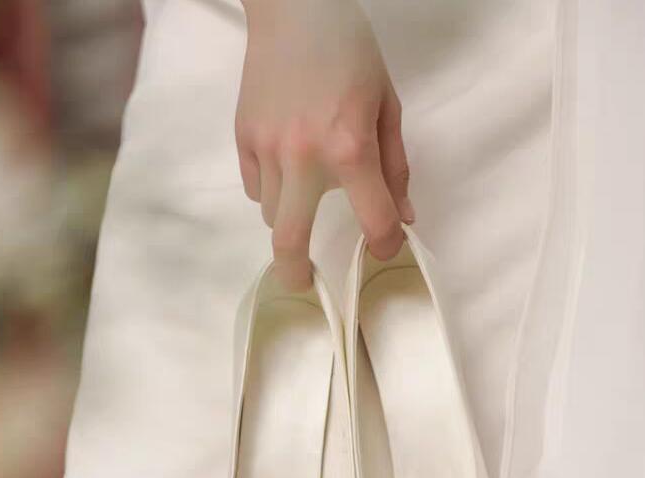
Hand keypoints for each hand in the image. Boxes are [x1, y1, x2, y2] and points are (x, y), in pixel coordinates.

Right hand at [236, 0, 413, 289]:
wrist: (292, 5)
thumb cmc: (348, 50)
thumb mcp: (385, 104)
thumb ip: (394, 166)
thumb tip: (402, 215)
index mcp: (348, 144)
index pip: (373, 217)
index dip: (387, 241)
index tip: (386, 246)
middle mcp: (302, 155)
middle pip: (289, 238)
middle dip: (296, 272)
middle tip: (302, 283)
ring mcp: (266, 148)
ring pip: (271, 212)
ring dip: (291, 214)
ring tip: (303, 188)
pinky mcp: (242, 138)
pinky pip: (254, 186)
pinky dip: (271, 188)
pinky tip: (283, 163)